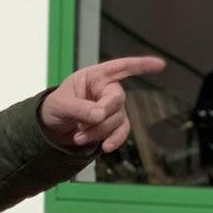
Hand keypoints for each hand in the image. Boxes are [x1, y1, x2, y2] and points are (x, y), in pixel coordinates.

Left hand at [40, 56, 164, 152]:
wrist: (53, 126)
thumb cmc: (56, 107)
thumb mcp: (60, 105)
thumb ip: (79, 108)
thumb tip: (100, 115)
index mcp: (95, 77)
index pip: (120, 67)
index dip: (140, 65)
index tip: (159, 65)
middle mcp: (107, 90)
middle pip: (117, 100)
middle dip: (102, 115)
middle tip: (82, 126)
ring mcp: (113, 108)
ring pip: (117, 120)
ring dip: (98, 131)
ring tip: (78, 137)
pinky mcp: (113, 124)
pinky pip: (121, 132)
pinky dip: (114, 140)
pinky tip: (105, 147)